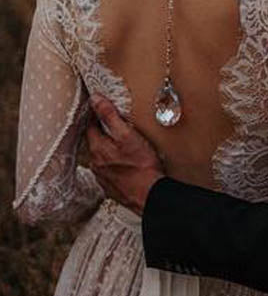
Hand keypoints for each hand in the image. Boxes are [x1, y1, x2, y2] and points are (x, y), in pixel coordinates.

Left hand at [86, 95, 164, 214]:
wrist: (150, 195)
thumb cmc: (142, 167)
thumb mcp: (128, 135)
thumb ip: (110, 116)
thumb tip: (96, 100)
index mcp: (97, 148)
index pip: (90, 126)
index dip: (96, 116)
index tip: (103, 109)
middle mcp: (96, 164)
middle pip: (95, 142)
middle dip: (103, 133)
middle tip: (116, 126)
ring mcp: (103, 178)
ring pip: (102, 158)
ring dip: (109, 150)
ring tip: (122, 144)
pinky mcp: (112, 188)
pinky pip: (109, 171)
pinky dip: (115, 165)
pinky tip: (126, 164)